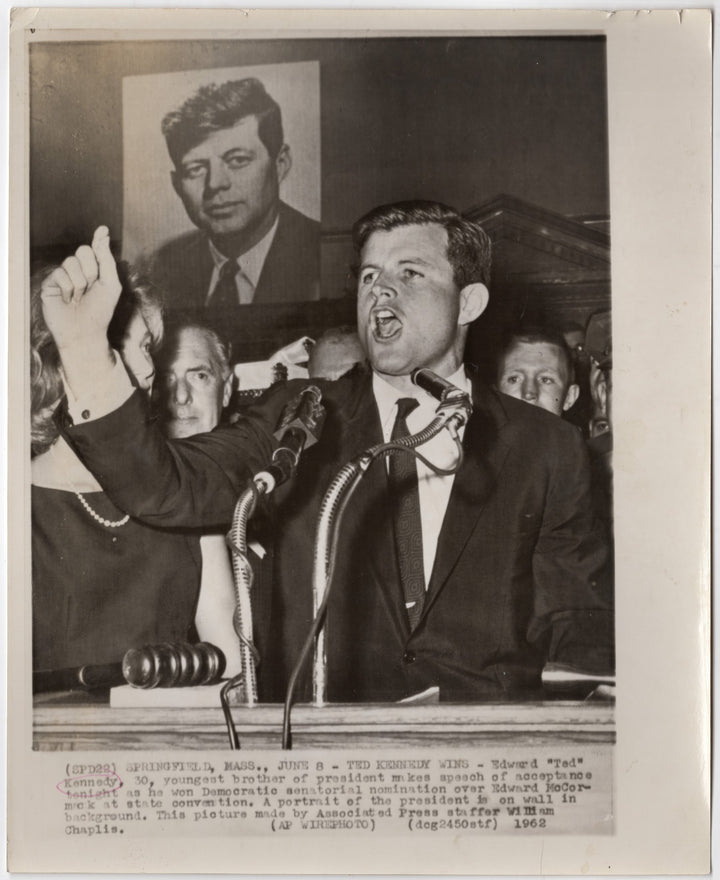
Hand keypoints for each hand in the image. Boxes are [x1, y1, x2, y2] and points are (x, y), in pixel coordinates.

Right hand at [41, 226, 120, 354]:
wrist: (84, 333)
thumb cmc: (100, 311)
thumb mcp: (110, 284)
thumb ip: (106, 260)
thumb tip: (102, 234)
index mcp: (93, 270)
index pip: (95, 249)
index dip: (98, 240)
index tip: (103, 229)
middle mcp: (77, 270)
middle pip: (83, 251)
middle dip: (92, 270)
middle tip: (91, 288)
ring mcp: (62, 276)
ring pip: (71, 262)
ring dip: (80, 283)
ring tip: (79, 298)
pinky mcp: (50, 283)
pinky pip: (59, 274)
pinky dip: (67, 289)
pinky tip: (68, 300)